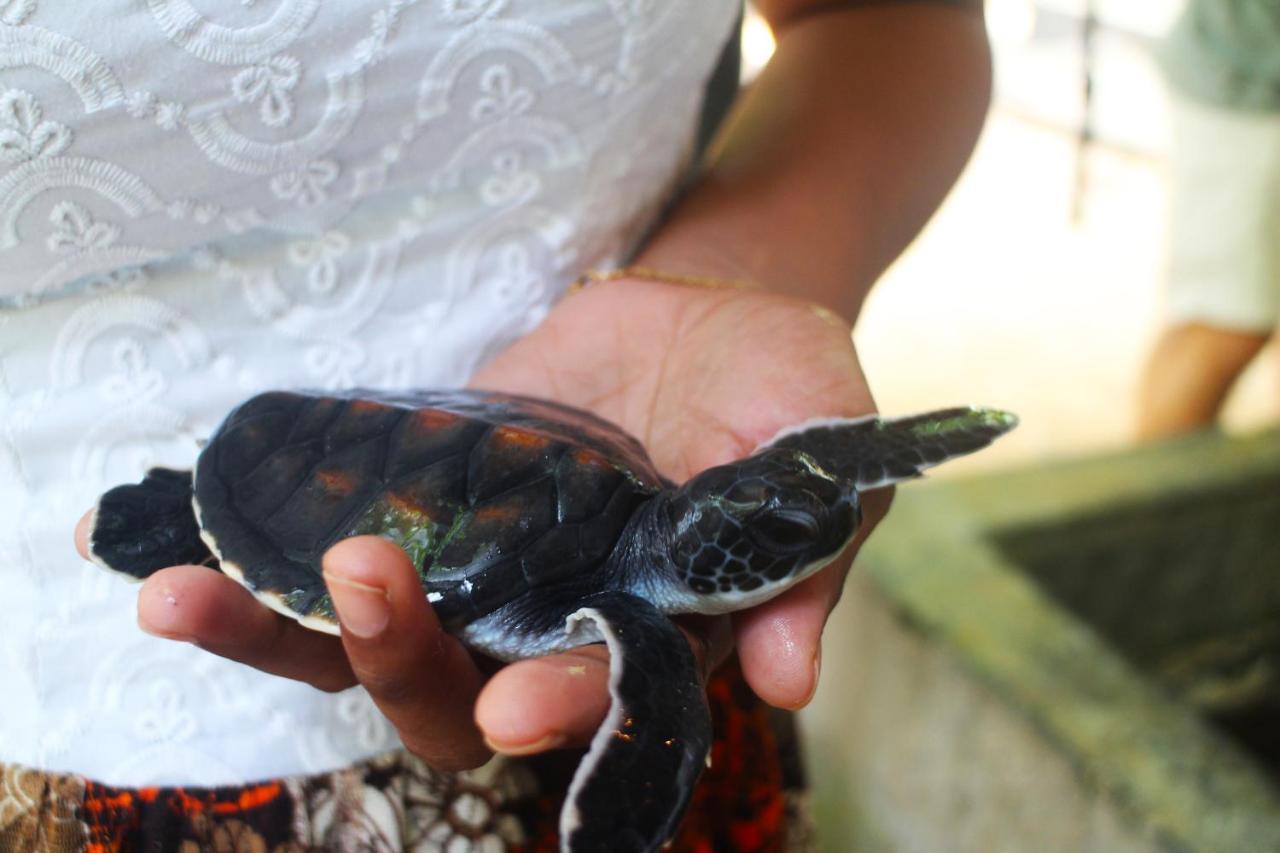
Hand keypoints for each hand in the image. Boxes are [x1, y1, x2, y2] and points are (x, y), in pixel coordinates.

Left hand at [74, 278, 886, 769]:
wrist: (704, 313)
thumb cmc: (776, 383)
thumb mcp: (814, 444)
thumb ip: (803, 555)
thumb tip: (791, 674)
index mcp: (650, 632)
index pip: (598, 694)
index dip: (560, 705)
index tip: (515, 705)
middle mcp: (549, 623)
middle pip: (449, 690)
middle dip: (396, 658)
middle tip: (364, 581)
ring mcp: (472, 568)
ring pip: (358, 645)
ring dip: (275, 634)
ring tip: (180, 599)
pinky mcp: (417, 505)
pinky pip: (321, 555)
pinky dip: (248, 564)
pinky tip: (166, 554)